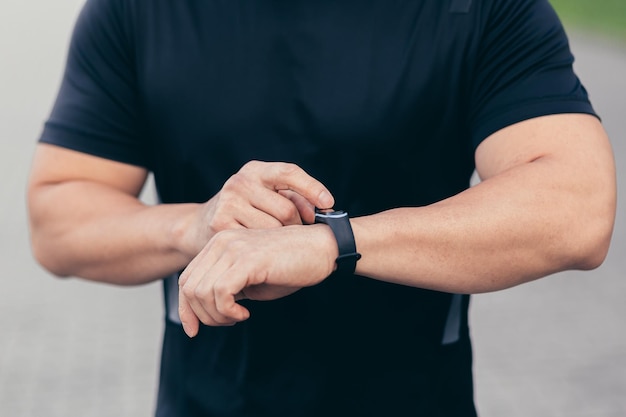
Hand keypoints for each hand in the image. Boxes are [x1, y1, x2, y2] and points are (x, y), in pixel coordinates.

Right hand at [178, 161, 333, 255]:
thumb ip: (292, 198)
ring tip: (278, 243)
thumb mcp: (265, 197)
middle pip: (286, 209)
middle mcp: (239, 182)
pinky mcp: (220, 225)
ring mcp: (228, 203)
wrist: (198, 227)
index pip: (289, 173)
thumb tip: (326, 208)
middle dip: (298, 225)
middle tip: (296, 234)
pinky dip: (266, 251)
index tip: (329, 203)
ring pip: (274, 229)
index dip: (312, 188)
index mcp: (254, 171)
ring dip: (282, 240)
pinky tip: (264, 252)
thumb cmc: (245, 213)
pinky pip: (258, 243)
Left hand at [178, 224, 336, 335]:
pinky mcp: (248, 259)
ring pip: (201, 292)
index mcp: (219, 244)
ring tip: (238, 318)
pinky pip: (220, 292)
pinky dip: (227, 311)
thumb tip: (203, 312)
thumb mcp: (251, 280)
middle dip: (203, 316)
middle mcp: (222, 242)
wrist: (323, 249)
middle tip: (230, 322)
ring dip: (217, 316)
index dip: (186, 309)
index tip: (195, 330)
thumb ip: (226, 288)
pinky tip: (244, 314)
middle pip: (189, 288)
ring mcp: (234, 248)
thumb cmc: (291, 266)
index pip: (186, 279)